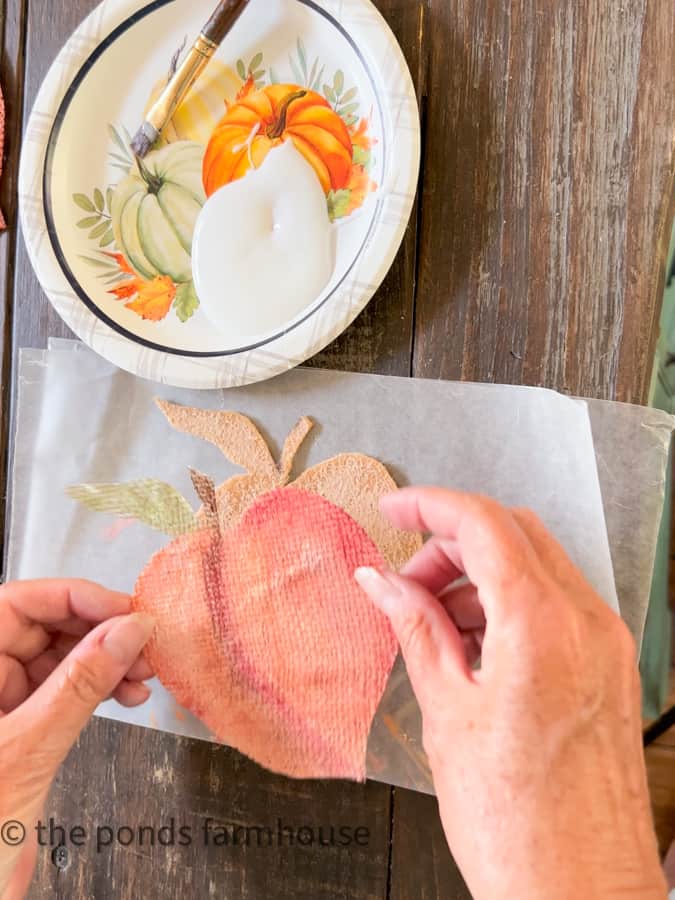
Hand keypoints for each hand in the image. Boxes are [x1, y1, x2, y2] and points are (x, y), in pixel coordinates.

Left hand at [0, 580, 154, 899]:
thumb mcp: (26, 750)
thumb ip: (79, 685)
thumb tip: (127, 631)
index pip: (17, 604)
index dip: (73, 598)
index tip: (123, 610)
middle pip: (43, 627)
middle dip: (98, 630)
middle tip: (143, 641)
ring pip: (59, 658)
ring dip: (106, 660)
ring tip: (144, 672)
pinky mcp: (20, 730)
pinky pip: (65, 692)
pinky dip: (99, 689)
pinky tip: (128, 695)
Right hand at [356, 488, 665, 899]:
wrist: (581, 896)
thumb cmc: (517, 827)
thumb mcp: (447, 714)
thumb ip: (414, 629)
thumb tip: (380, 581)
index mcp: (542, 626)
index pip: (484, 524)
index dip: (430, 505)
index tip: (393, 509)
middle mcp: (586, 622)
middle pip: (514, 533)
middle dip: (452, 541)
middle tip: (407, 580)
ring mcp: (605, 643)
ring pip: (537, 564)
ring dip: (480, 573)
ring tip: (433, 620)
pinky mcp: (609, 666)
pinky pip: (556, 602)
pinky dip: (509, 602)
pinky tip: (471, 643)